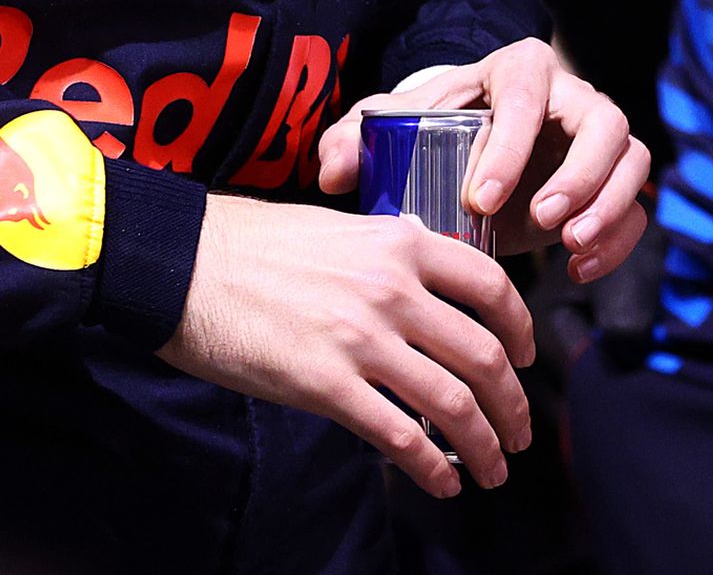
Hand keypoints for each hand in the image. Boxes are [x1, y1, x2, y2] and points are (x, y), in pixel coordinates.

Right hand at [157, 194, 535, 496]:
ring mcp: (362, 340)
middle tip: (520, 431)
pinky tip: (443, 483)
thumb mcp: (343, 229)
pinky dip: (432, 468)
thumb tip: (427, 282)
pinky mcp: (327, 385)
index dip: (521, 330)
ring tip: (494, 467)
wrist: (186, 265)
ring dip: (484, 445)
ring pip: (453, 403)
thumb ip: (391, 255)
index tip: (526, 358)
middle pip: (483, 356)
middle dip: (513, 404)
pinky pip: (400, 437)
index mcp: (402, 245)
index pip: (492, 287)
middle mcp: (393, 290)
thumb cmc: (256, 246)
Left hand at [315, 38, 651, 283]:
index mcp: (518, 70)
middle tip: (542, 221)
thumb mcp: (390, 126)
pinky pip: (636, 206)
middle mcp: (572, 97)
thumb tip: (332, 171)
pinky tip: (578, 269)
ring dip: (609, 205)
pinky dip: (618, 240)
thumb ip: (353, 139)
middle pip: (604, 121)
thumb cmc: (430, 129)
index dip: (511, 145)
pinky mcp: (613, 182)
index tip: (478, 199)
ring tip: (569, 245)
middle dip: (579, 174)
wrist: (467, 147)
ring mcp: (600, 139)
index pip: (528, 95)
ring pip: (632, 160)